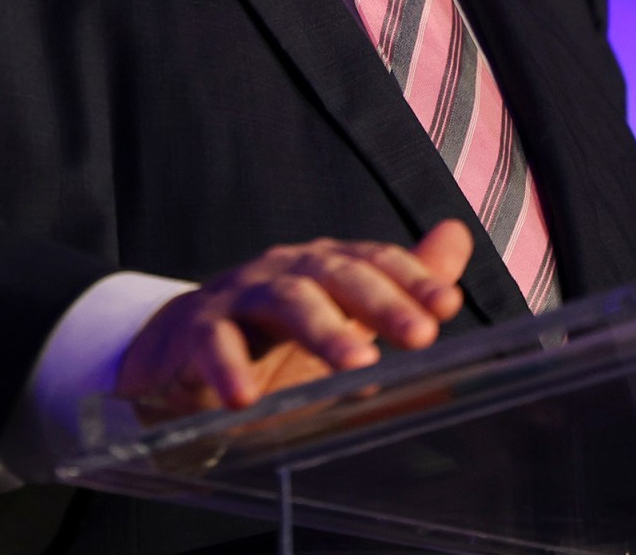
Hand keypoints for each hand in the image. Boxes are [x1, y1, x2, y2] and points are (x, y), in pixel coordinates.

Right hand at [112, 221, 472, 421]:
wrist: (178, 350)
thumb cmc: (269, 336)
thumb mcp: (338, 314)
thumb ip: (397, 282)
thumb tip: (458, 235)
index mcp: (321, 267)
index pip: (371, 261)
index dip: (411, 278)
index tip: (448, 305)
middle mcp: (284, 271)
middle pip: (335, 275)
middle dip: (381, 302)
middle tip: (421, 336)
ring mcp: (238, 296)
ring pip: (285, 301)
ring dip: (322, 330)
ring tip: (358, 366)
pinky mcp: (196, 332)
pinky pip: (214, 344)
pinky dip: (228, 369)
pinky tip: (245, 399)